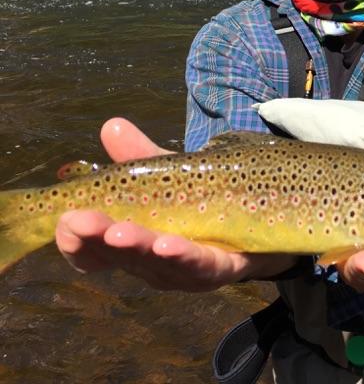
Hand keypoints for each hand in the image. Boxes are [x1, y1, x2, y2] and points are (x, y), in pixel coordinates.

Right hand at [54, 117, 295, 290]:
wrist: (266, 222)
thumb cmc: (207, 202)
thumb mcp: (173, 175)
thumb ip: (142, 157)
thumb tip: (112, 126)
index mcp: (134, 242)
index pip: (93, 250)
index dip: (75, 240)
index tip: (64, 220)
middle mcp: (153, 263)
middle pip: (120, 255)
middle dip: (98, 238)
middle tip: (79, 221)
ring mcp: (186, 270)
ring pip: (157, 264)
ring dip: (137, 248)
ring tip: (119, 232)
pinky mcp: (223, 269)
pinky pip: (202, 265)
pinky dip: (184, 257)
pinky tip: (169, 244)